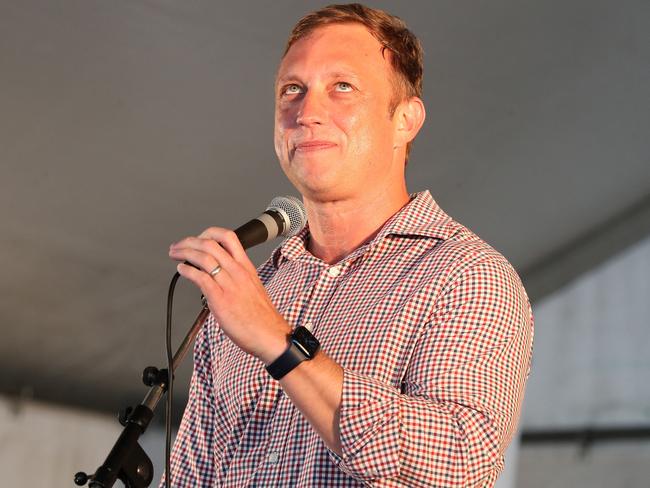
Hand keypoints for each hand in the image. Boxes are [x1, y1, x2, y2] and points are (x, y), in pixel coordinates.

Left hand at [168, 227, 290, 363]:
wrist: (269, 334)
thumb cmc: (261, 317)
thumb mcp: (252, 287)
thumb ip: (235, 278)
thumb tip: (216, 275)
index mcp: (246, 267)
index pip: (228, 237)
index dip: (208, 233)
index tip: (197, 238)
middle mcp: (238, 271)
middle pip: (211, 243)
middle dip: (189, 241)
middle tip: (178, 246)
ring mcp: (230, 284)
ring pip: (204, 257)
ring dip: (184, 253)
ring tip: (174, 255)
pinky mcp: (221, 298)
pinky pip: (200, 277)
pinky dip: (187, 271)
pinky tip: (181, 270)